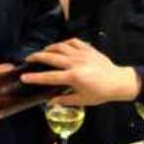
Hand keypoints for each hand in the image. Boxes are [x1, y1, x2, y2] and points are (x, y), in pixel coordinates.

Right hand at [23, 38, 140, 105]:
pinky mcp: (89, 49)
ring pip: (61, 46)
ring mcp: (82, 54)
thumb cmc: (101, 93)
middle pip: (51, 57)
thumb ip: (64, 100)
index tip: (24, 77)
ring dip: (49, 48)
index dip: (35, 78)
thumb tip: (50, 102)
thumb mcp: (82, 100)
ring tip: (43, 52)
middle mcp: (76, 63)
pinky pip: (73, 42)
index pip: (49, 77)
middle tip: (28, 59)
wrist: (119, 82)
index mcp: (73, 77)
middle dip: (37, 57)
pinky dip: (64, 43)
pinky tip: (60, 47)